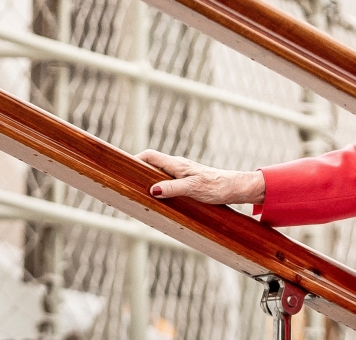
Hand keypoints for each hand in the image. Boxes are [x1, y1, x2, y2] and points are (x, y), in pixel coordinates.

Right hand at [136, 149, 265, 204]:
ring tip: (135, 193)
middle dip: (137, 172)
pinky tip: (156, 199)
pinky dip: (157, 187)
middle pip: (151, 164)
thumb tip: (153, 190)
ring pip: (158, 174)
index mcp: (176, 165)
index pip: (150, 156)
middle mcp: (177, 167)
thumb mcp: (193, 189)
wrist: (234, 188)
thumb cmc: (216, 186)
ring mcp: (182, 174)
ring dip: (147, 181)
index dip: (134, 160)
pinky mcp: (187, 181)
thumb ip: (173, 189)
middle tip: (124, 184)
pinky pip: (166, 181)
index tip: (121, 169)